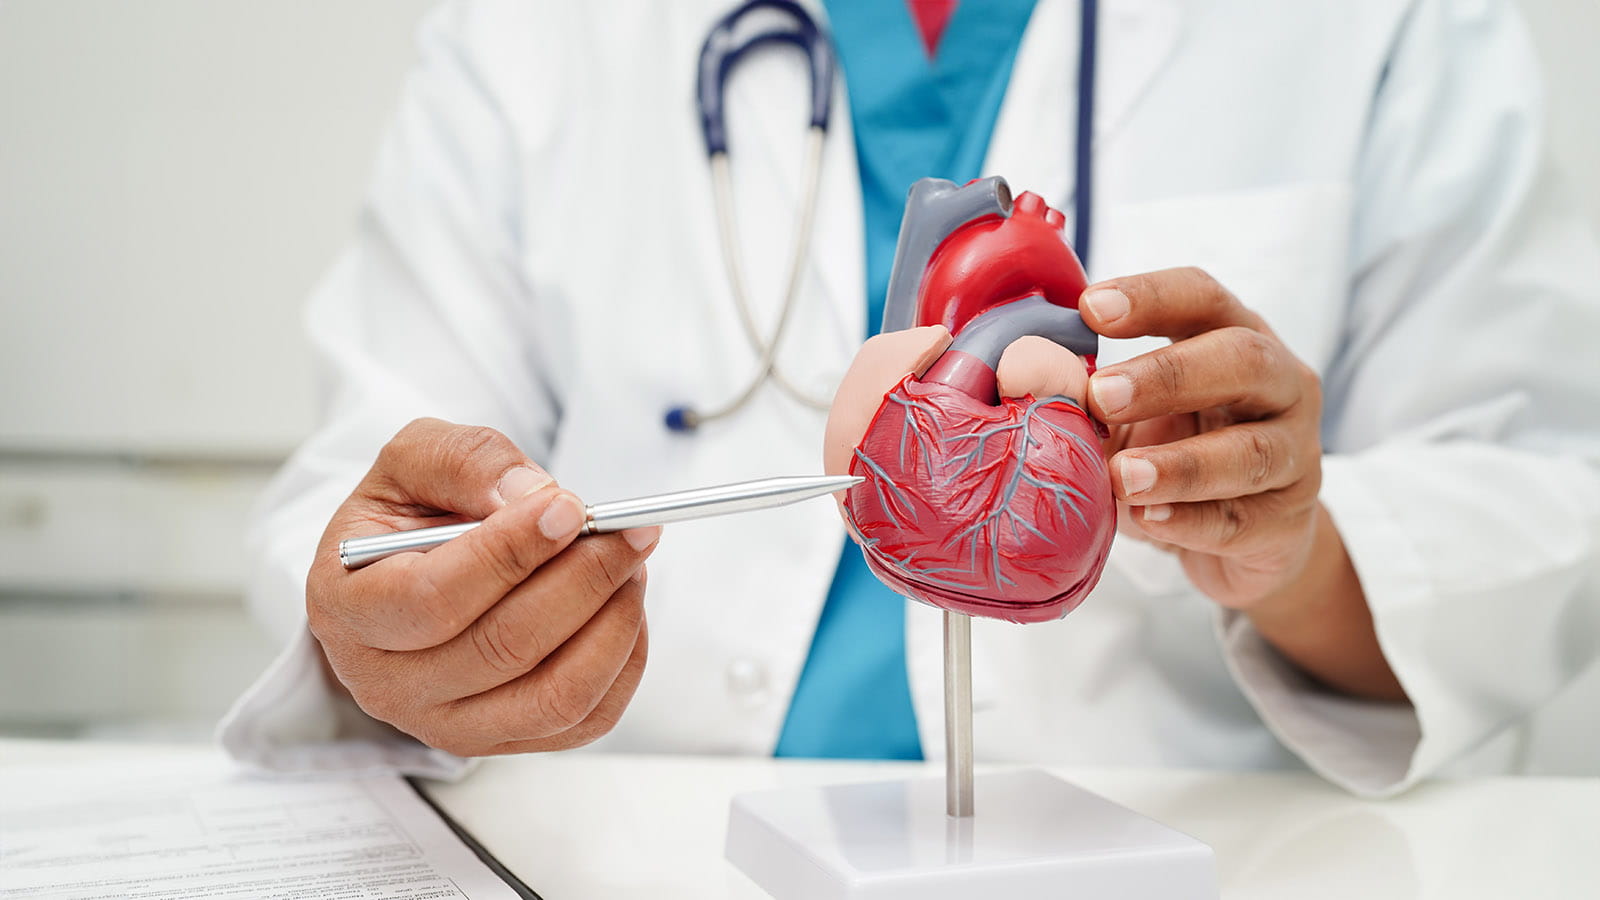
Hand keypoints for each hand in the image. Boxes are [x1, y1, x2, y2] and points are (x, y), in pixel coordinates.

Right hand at [305, 418, 660, 755]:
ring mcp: (448, 725)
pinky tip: (623, 605)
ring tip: (630, 562)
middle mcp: (389, 683)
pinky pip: (586, 718)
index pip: (434, 599)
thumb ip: (463, 461)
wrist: (414, 571)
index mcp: (349, 609)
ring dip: (613, 621)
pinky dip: (624, 660)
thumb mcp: (414, 461)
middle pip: (505, 648)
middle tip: (627, 529)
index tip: (569, 508)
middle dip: (583, 579)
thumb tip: (529, 496)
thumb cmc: (411, 516)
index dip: (510, 553)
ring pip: (555, 694)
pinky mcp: (506, 742)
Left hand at [1079, 268, 1322, 610]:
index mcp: (1235, 337)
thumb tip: (1020, 373)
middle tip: (1100, 396)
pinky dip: (1191, 522)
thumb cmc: (1176, 450)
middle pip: (1243, 360)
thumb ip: (1088, 393)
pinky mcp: (1287, 522)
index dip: (1152, 296)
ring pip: (1251, 451)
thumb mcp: (1130, 413)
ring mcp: (1295, 455)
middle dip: (1168, 375)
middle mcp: (1280, 386)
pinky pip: (1242, 521)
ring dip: (1181, 464)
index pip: (1203, 298)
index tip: (1089, 307)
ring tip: (1120, 476)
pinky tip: (1147, 520)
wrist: (1242, 538)